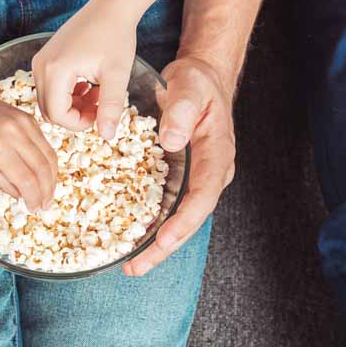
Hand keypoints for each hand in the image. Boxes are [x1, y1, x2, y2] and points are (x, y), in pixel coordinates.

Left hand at [0, 88, 57, 210]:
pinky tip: (44, 174)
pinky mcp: (29, 117)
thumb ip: (2, 181)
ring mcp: (24, 122)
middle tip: (45, 206)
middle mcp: (15, 133)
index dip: (34, 198)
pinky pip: (45, 143)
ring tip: (48, 193)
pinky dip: (48, 161)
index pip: (27, 180)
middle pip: (42, 168)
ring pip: (49, 156)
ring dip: (52, 178)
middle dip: (47, 191)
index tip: (34, 209)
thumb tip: (23, 196)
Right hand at [33, 4, 137, 138]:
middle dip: (74, 116)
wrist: (111, 7)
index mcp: (56, 70)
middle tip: (99, 107)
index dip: (78, 123)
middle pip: (49, 110)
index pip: (57, 114)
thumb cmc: (116, 36)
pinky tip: (88, 86)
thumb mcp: (117, 76)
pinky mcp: (44, 58)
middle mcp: (41, 66)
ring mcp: (40, 61)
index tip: (99, 116)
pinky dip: (67, 94)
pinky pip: (49, 88)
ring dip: (71, 106)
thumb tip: (107, 137)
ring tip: (96, 95)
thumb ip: (111, 108)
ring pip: (48, 100)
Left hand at [123, 56, 236, 275]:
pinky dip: (149, 225)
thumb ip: (182, 110)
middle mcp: (209, 174)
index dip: (184, 220)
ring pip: (178, 219)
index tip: (163, 239)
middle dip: (164, 246)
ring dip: (155, 244)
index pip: (203, 195)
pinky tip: (128, 238)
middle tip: (136, 267)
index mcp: (217, 156)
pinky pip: (166, 207)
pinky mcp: (180, 179)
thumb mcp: (190, 86)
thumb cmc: (197, 82)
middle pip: (190, 218)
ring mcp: (195, 180)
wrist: (201, 79)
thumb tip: (172, 141)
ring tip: (129, 265)